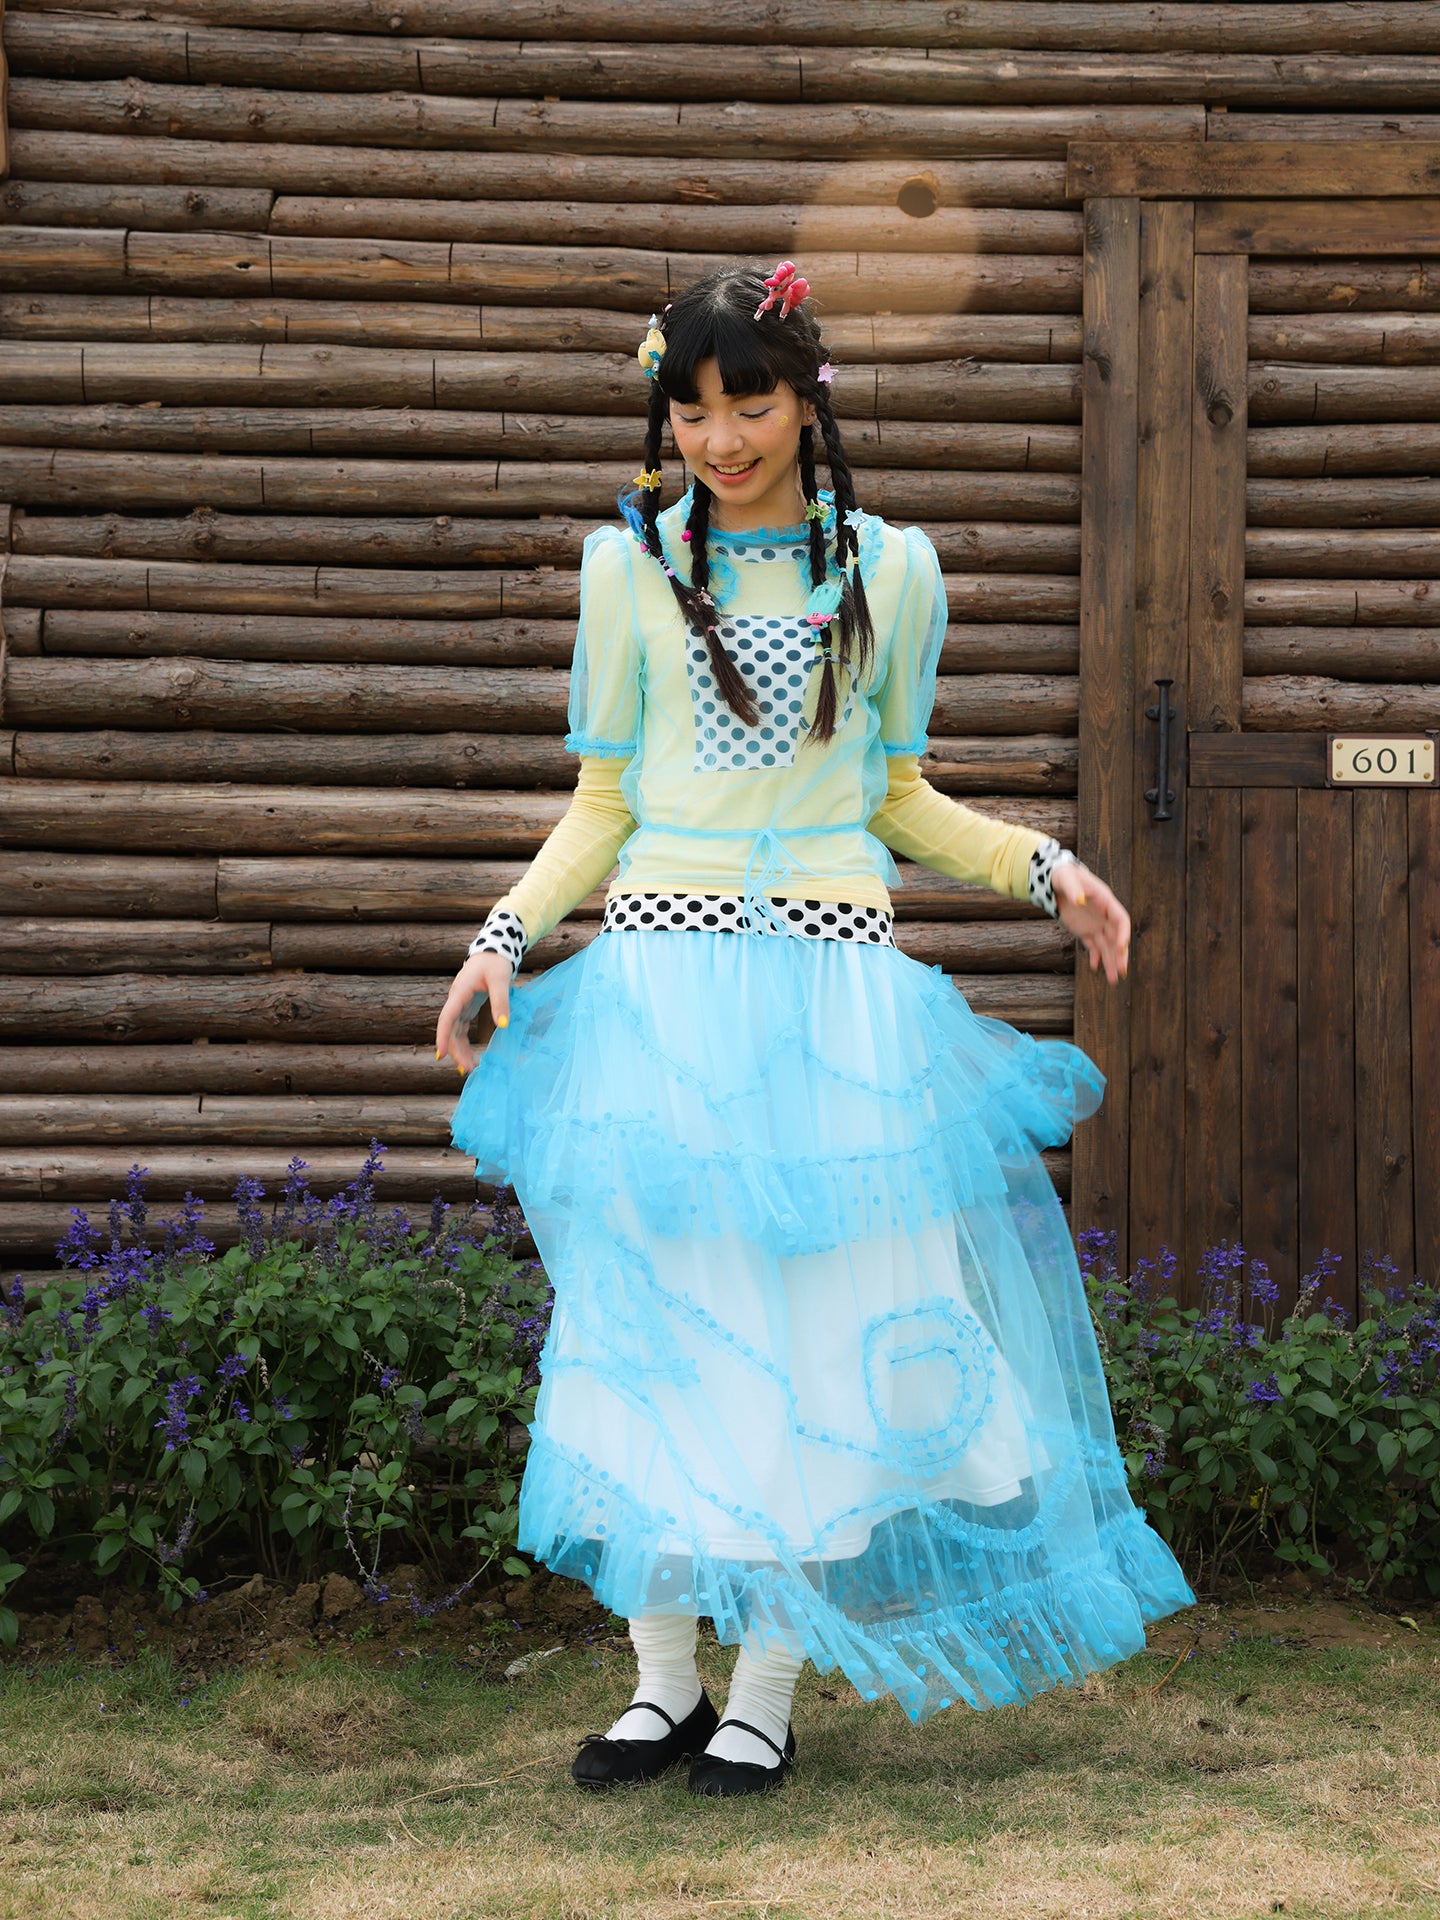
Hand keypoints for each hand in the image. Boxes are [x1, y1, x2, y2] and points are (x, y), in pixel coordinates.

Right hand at [434, 951, 512, 1076]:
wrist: (493, 952)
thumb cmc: (496, 963)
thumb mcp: (500, 980)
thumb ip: (500, 1001)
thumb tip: (503, 1025)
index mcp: (460, 992)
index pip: (447, 1017)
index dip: (443, 1036)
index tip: (441, 1055)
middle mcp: (456, 1000)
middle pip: (450, 1029)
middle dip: (455, 1049)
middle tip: (466, 1069)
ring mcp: (460, 1005)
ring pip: (454, 1031)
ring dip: (459, 1049)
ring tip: (467, 1069)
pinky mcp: (466, 1008)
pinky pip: (461, 1029)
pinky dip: (464, 1043)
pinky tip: (469, 1057)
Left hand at [1053, 862, 1129, 985]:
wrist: (1055, 880)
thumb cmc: (1063, 875)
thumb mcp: (1066, 878)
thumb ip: (1073, 888)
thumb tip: (1078, 899)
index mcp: (1105, 901)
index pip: (1121, 920)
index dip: (1124, 934)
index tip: (1122, 948)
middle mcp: (1104, 915)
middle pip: (1116, 937)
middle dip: (1119, 955)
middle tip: (1122, 972)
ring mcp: (1095, 923)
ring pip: (1106, 946)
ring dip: (1110, 962)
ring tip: (1113, 980)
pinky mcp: (1085, 930)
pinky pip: (1093, 946)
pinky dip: (1095, 957)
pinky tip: (1095, 968)